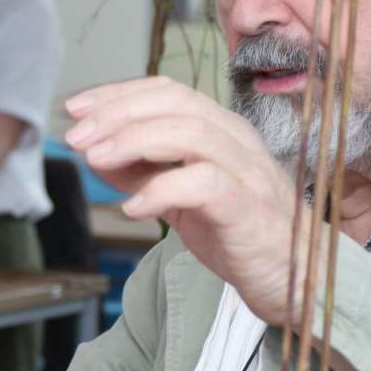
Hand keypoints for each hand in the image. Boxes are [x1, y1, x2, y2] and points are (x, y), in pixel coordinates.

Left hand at [64, 77, 306, 327]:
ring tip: (96, 160)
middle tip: (77, 136)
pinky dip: (162, 190)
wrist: (294, 279)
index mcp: (220, 130)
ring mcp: (246, 171)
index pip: (167, 92)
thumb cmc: (240, 234)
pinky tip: (132, 208)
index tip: (75, 110)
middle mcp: (236, 140)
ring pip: (191, 133)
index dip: (118, 94)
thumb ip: (143, 172)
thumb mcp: (180, 198)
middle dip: (118, 113)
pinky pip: (204, 184)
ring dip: (134, 141)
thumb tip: (94, 152)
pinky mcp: (249, 208)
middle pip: (176, 103)